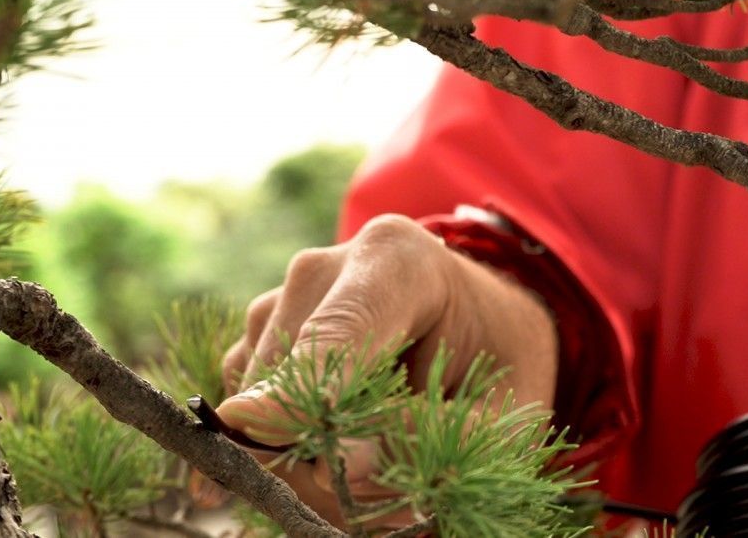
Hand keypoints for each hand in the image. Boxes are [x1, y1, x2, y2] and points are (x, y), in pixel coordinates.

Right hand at [214, 214, 558, 528]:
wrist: (475, 323)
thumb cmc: (495, 365)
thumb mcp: (500, 413)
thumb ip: (429, 437)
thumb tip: (339, 465)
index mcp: (399, 261)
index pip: (340, 329)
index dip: (299, 383)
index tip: (252, 423)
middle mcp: (325, 267)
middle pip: (289, 377)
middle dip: (324, 447)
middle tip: (390, 486)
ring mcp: (281, 297)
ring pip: (257, 401)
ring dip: (309, 454)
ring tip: (381, 457)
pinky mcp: (256, 334)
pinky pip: (247, 409)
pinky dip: (287, 444)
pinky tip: (344, 440)